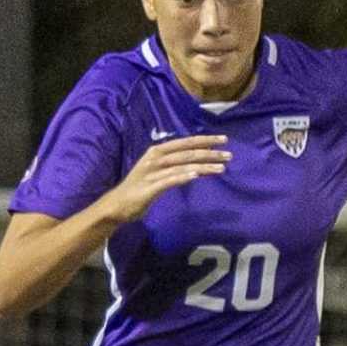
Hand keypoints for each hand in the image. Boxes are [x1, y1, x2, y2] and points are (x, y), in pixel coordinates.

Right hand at [101, 134, 230, 224]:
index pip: (186, 142)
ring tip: (221, 168)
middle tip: (229, 155)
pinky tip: (196, 176)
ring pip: (182, 166)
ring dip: (203, 166)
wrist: (117, 205)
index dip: (205, 140)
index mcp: (157, 151)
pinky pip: (169, 181)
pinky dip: (183, 177)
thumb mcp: (157, 172)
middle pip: (187, 153)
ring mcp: (152, 172)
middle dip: (210, 153)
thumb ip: (174, 166)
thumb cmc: (139, 189)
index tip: (223, 140)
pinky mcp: (150, 188)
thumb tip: (195, 164)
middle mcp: (155, 158)